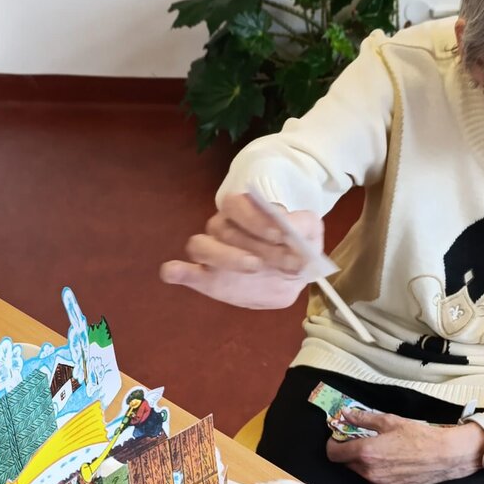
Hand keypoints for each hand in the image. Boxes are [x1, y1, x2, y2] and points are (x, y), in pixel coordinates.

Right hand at [160, 193, 323, 308]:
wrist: (288, 275)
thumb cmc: (295, 246)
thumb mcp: (309, 232)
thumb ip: (303, 225)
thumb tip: (291, 228)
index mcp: (244, 211)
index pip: (237, 205)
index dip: (256, 218)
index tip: (280, 235)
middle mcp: (222, 228)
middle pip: (222, 228)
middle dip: (254, 245)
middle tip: (281, 262)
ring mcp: (211, 253)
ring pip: (200, 245)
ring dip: (225, 256)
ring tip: (253, 267)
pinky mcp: (205, 278)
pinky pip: (183, 270)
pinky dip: (177, 271)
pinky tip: (174, 272)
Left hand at [327, 412, 483, 483]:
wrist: (445, 456)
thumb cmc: (420, 437)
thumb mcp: (390, 421)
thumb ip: (363, 419)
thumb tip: (345, 414)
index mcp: (366, 453)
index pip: (333, 453)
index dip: (334, 444)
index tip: (339, 438)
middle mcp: (370, 473)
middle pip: (347, 464)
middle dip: (352, 453)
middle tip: (366, 443)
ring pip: (362, 475)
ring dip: (367, 465)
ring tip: (386, 454)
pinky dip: (380, 476)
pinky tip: (394, 466)